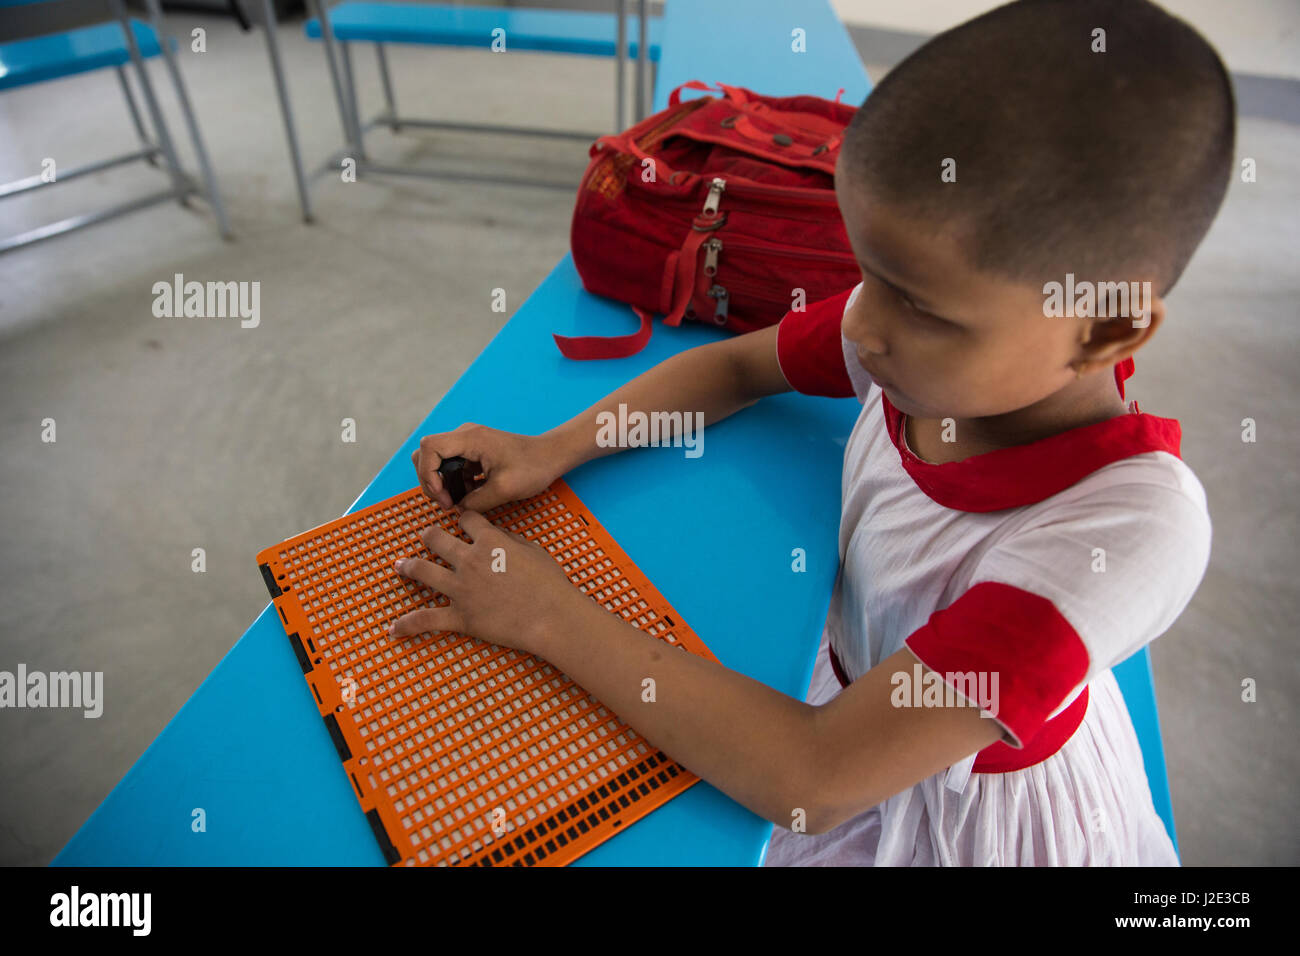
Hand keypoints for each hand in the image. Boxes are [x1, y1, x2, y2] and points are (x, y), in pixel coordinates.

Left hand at [388, 509, 588, 656]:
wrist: (551, 616)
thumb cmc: (549, 584)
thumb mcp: (533, 550)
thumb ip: (509, 540)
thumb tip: (495, 536)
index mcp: (489, 541)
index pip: (466, 520)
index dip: (463, 519)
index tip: (461, 522)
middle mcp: (469, 560)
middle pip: (436, 538)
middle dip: (429, 535)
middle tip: (426, 537)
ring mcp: (460, 588)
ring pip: (423, 570)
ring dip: (408, 567)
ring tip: (400, 567)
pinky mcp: (459, 616)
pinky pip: (426, 619)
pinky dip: (408, 624)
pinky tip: (394, 628)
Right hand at [411, 423, 568, 512]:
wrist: (551, 456)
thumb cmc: (533, 467)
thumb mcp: (503, 490)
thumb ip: (475, 502)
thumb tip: (458, 510)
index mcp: (470, 438)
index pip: (429, 448)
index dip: (428, 474)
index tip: (443, 495)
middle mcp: (465, 435)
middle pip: (427, 454)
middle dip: (430, 481)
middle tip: (447, 502)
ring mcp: (468, 442)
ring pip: (437, 461)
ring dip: (442, 483)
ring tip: (457, 502)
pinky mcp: (473, 451)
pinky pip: (452, 466)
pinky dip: (455, 482)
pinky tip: (470, 495)